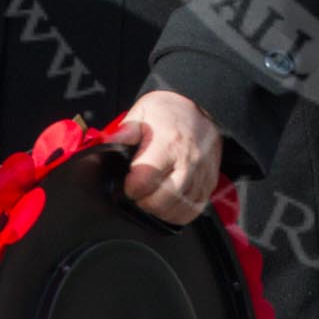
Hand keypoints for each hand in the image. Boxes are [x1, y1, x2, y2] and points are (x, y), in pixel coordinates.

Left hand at [106, 90, 221, 225]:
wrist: (201, 106)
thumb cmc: (170, 111)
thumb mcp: (143, 110)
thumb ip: (125, 131)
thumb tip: (108, 144)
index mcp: (168, 143)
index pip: (144, 181)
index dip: (130, 188)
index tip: (129, 183)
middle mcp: (188, 161)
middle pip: (162, 201)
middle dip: (144, 203)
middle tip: (139, 193)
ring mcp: (201, 174)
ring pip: (179, 209)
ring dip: (161, 210)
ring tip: (153, 198)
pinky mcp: (210, 182)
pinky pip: (195, 209)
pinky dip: (179, 212)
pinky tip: (169, 203)